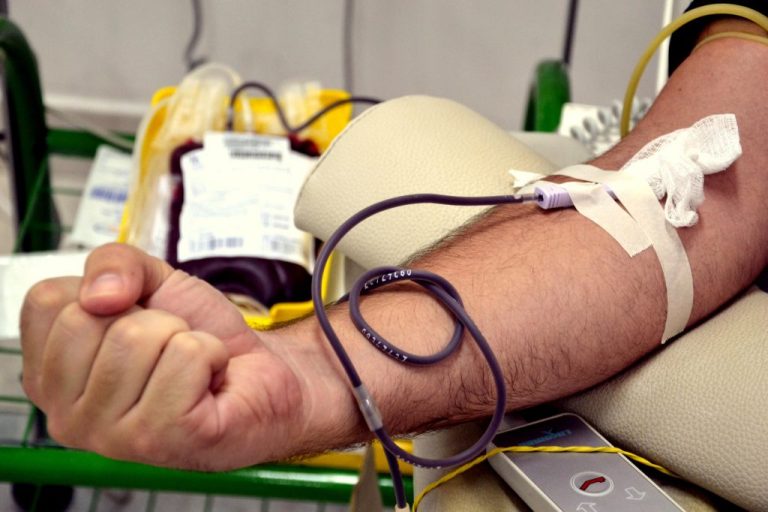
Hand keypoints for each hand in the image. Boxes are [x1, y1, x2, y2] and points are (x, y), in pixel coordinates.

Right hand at [20, 243, 327, 469]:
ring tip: (191, 366)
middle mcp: (67, 416)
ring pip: (138, 337)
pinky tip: (209, 382)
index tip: (134, 318)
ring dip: (183, 336)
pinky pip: (186, 356)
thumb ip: (113, 262)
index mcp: (49, 377)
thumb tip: (99, 294)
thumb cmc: (200, 333)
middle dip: (150, 316)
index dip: (108, 292)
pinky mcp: (163, 439)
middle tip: (169, 347)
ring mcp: (112, 437)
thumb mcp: (152, 280)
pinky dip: (211, 353)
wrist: (260, 370)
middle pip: (89, 318)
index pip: (46, 300)